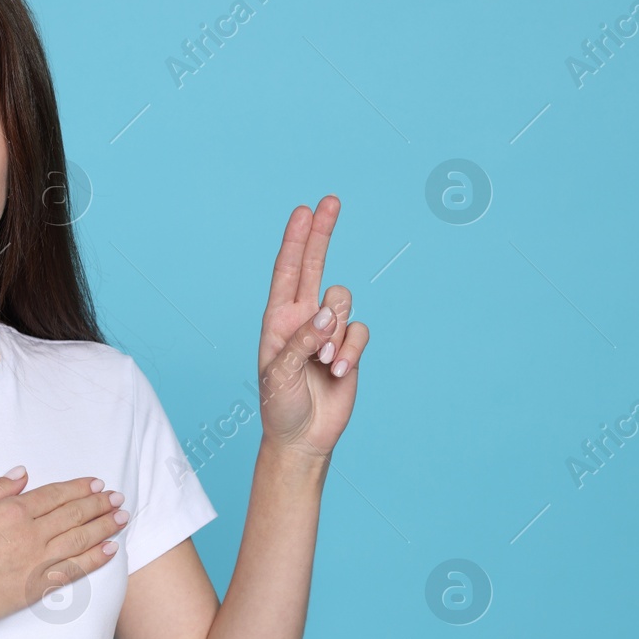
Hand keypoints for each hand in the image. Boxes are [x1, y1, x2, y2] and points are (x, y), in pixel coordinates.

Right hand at [0, 469, 129, 628]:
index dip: (79, 489)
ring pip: (79, 540)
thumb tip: (22, 475)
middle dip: (99, 505)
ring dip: (104, 527)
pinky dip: (94, 560)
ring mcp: (35, 562)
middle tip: (118, 499)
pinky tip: (110, 551)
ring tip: (122, 518)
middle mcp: (30, 534)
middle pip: (73, 515)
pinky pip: (73, 571)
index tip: (97, 485)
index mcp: (12, 510)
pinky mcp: (34, 587)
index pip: (55, 495)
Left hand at [256, 195, 369, 459]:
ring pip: (343, 303)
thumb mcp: (278, 374)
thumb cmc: (280, 406)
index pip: (286, 271)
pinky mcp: (350, 348)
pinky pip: (361, 332)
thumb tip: (329, 315)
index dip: (296, 240)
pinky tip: (338, 373)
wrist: (303, 438)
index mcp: (278, 319)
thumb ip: (302, 340)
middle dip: (322, 234)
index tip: (304, 210)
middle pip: (315, 265)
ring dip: (337, 332)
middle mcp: (303, 318)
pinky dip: (352, 351)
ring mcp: (329, 332)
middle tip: (331, 200)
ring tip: (323, 363)